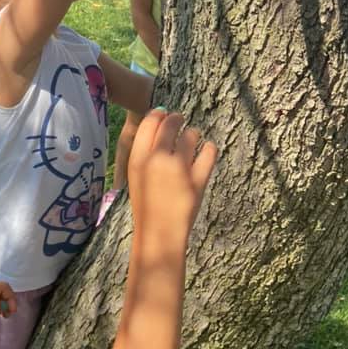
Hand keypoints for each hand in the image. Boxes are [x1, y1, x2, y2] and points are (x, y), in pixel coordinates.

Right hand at [128, 109, 217, 241]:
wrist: (158, 234)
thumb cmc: (146, 204)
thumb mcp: (137, 176)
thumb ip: (145, 151)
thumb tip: (160, 120)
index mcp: (138, 158)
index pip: (151, 121)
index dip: (159, 114)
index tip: (165, 115)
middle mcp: (157, 159)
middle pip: (171, 123)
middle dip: (177, 119)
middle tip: (181, 122)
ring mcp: (179, 169)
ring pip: (191, 135)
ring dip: (193, 135)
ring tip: (193, 140)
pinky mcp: (198, 180)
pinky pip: (209, 152)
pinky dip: (210, 149)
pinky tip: (208, 150)